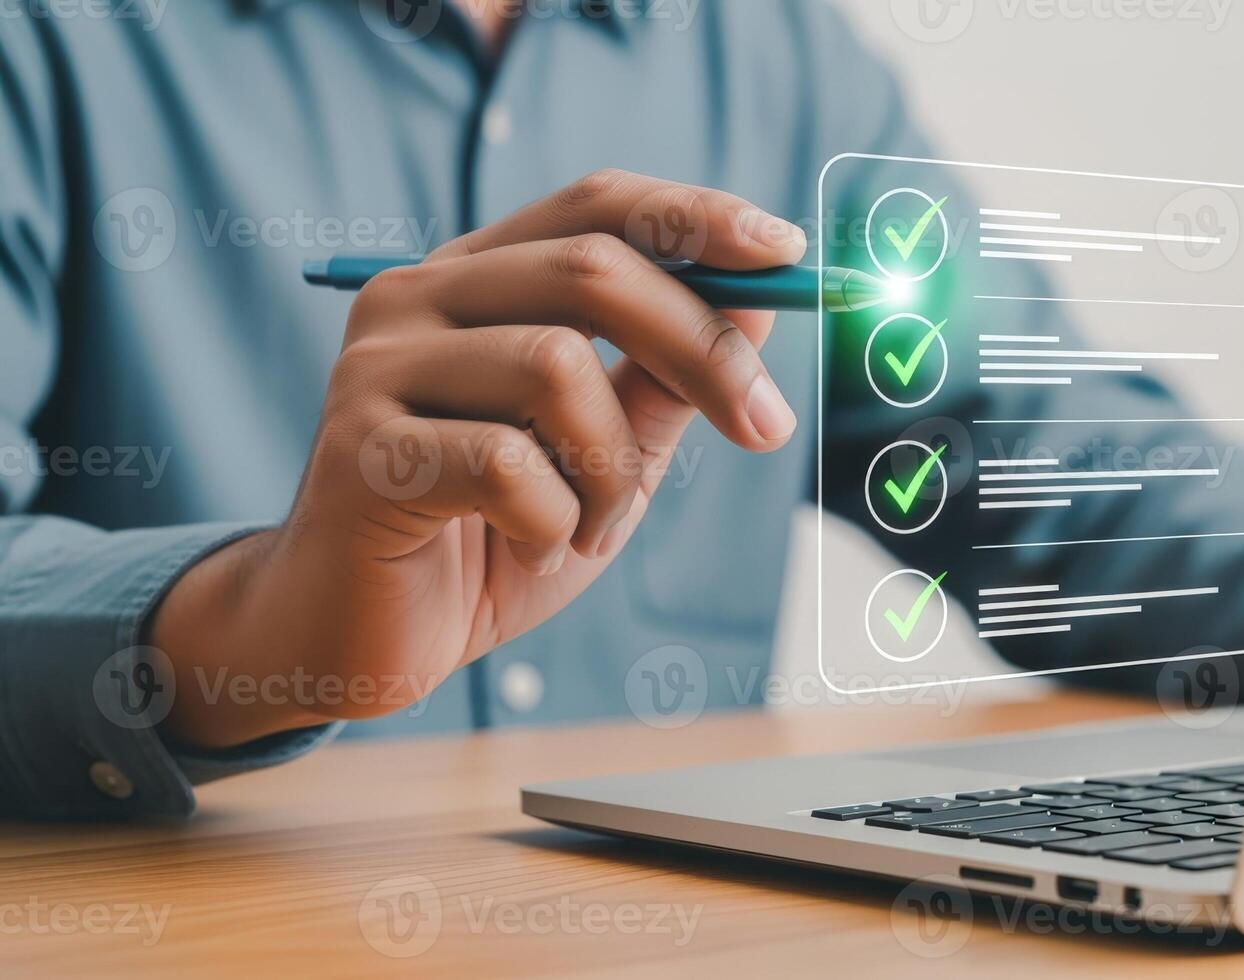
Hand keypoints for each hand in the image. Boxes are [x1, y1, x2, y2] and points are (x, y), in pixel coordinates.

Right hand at [152, 171, 805, 746]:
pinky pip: (508, 465)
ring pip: (557, 368)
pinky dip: (554, 521)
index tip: (791, 253)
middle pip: (592, 269)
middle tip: (766, 429)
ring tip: (590, 528)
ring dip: (613, 470)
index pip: (596, 205)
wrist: (355, 638)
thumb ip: (663, 383)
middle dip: (704, 349)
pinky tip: (533, 550)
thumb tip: (759, 307)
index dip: (696, 217)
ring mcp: (379, 367)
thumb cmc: (486, 539)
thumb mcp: (603, 457)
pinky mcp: (361, 449)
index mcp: (477, 282)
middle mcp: (418, 298)